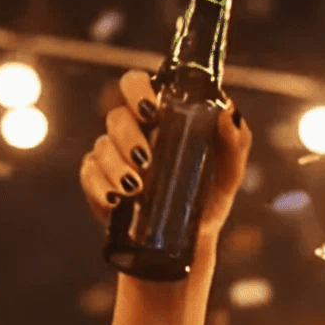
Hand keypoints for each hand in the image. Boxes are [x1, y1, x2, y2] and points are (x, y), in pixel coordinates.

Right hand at [75, 70, 252, 262]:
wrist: (193, 239)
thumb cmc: (210, 195)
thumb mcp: (230, 169)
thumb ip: (235, 140)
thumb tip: (227, 112)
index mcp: (160, 117)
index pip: (136, 85)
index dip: (136, 89)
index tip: (151, 109)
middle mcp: (133, 132)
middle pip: (116, 116)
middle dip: (128, 135)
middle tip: (146, 158)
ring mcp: (114, 158)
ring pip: (102, 147)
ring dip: (116, 166)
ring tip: (137, 188)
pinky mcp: (100, 184)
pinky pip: (89, 176)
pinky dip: (100, 187)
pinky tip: (116, 200)